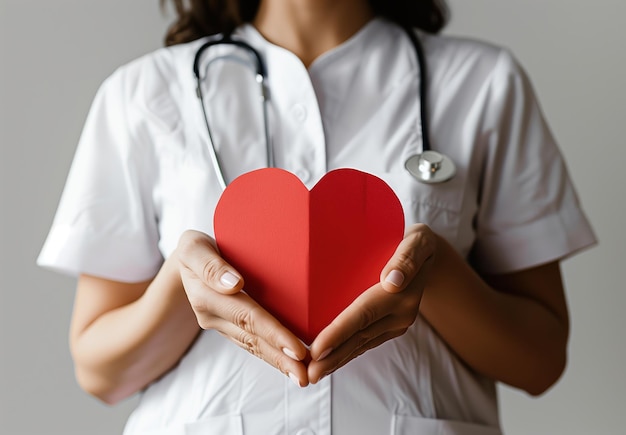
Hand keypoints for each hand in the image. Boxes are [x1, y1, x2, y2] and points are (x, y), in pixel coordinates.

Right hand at [176, 230, 309, 386]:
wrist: (189, 260)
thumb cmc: (195, 248)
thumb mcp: (194, 247)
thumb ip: (210, 265)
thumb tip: (234, 285)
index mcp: (206, 297)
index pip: (247, 317)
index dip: (273, 334)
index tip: (297, 349)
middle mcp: (213, 316)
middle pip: (252, 339)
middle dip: (280, 358)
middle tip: (305, 376)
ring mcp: (221, 325)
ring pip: (253, 346)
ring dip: (278, 362)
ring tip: (302, 376)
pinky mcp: (229, 328)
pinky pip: (251, 344)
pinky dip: (271, 355)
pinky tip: (290, 364)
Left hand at [307, 223, 436, 382]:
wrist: (428, 255)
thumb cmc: (416, 242)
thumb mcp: (418, 241)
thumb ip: (406, 258)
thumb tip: (392, 281)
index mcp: (402, 294)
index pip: (364, 315)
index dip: (339, 333)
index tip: (317, 349)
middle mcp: (400, 314)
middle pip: (359, 337)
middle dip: (332, 357)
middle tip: (307, 375)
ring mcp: (396, 324)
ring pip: (360, 345)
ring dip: (336, 361)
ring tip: (312, 375)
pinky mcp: (390, 327)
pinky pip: (365, 343)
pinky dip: (345, 354)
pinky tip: (328, 363)